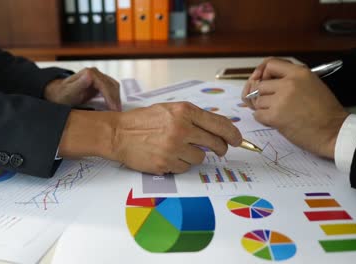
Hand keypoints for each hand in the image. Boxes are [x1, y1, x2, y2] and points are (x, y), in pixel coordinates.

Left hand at [44, 67, 121, 110]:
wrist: (58, 93)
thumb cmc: (62, 94)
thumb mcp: (68, 91)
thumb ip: (79, 84)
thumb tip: (90, 75)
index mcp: (89, 73)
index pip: (105, 85)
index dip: (110, 97)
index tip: (114, 109)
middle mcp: (95, 73)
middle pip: (111, 85)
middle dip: (115, 99)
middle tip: (118, 113)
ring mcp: (98, 77)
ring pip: (113, 87)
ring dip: (116, 98)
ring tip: (117, 111)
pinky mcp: (100, 83)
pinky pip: (111, 89)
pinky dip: (114, 97)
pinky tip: (114, 106)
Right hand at [111, 102, 241, 174]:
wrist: (118, 133)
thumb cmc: (143, 121)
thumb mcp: (170, 110)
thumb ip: (192, 117)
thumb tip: (217, 129)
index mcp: (184, 111)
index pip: (219, 124)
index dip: (233, 134)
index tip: (237, 140)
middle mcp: (182, 128)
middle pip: (215, 143)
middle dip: (220, 148)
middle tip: (218, 149)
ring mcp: (174, 147)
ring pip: (200, 158)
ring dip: (194, 155)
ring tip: (178, 149)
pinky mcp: (166, 163)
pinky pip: (185, 168)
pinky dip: (180, 164)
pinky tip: (168, 156)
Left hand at [243, 58, 348, 158]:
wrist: (333, 131)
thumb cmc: (324, 110)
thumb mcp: (311, 84)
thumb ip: (291, 79)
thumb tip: (264, 81)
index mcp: (299, 73)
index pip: (270, 64)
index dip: (264, 73)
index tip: (265, 81)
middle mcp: (289, 83)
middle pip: (261, 85)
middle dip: (264, 96)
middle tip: (274, 104)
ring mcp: (281, 99)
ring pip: (258, 101)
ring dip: (264, 109)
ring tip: (279, 114)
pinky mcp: (276, 116)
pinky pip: (257, 114)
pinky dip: (263, 119)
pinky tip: (276, 121)